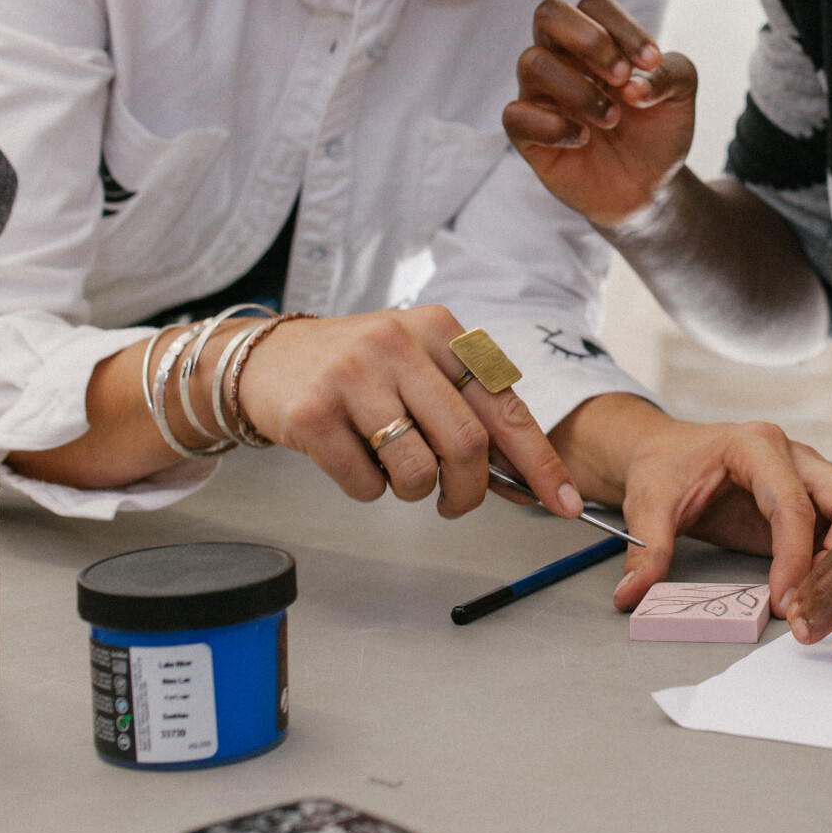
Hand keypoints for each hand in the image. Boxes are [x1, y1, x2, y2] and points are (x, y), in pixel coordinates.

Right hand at [236, 306, 584, 522]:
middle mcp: (399, 343)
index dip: (538, 460)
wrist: (269, 360)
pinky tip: (351, 458)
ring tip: (391, 466)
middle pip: (467, 443)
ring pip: (417, 470)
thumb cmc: (358, 370)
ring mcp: (354, 375)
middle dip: (470, 491)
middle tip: (456, 503)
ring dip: (413, 491)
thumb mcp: (420, 367)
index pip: (505, 404)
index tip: (562, 501)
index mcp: (439, 329)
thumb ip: (470, 410)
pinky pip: (365, 484)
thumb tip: (525, 476)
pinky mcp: (313, 412)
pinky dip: (367, 489)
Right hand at [503, 0, 697, 227]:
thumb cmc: (655, 130)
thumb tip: (633, 84)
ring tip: (612, 118)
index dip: (622, 27)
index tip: (651, 62)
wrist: (647, 186)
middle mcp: (562, 59)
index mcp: (597, 42)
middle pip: (549, 13)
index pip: (594, 5)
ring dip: (579, 89)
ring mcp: (541, 94)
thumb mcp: (680, 96)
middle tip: (621, 77)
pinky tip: (584, 139)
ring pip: (532, 62)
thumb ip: (670, 74)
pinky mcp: (528, 134)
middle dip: (589, 40)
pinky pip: (515, 115)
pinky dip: (553, 126)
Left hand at [554, 396, 831, 616]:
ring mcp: (809, 475)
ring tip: (830, 602)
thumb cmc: (663, 468)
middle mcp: (794, 455)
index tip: (785, 601)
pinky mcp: (813, 499)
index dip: (794, 557)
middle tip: (823, 604)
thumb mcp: (648, 504)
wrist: (666, 453)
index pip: (792, 503)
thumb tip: (634, 594)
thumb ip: (647, 549)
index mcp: (755, 446)